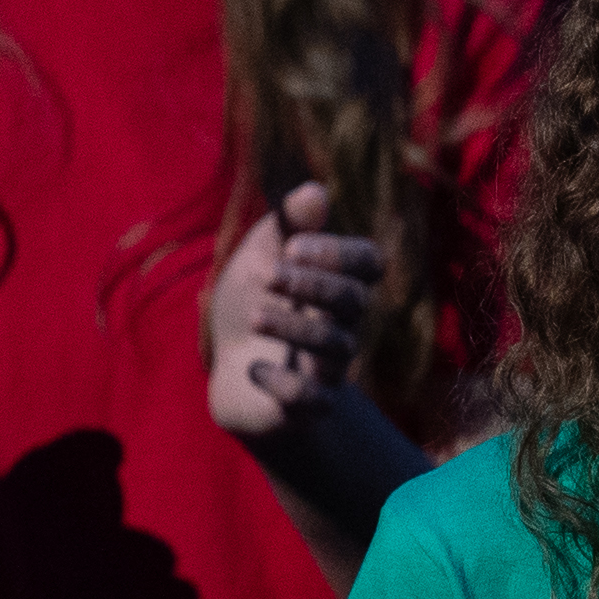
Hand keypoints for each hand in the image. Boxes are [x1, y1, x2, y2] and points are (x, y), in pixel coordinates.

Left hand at [207, 177, 382, 443]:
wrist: (229, 369)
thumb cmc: (252, 302)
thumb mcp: (259, 256)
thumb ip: (286, 226)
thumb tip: (315, 191)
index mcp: (337, 282)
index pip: (369, 263)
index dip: (339, 252)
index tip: (292, 245)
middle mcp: (343, 324)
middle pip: (354, 301)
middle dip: (312, 284)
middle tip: (268, 276)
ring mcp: (328, 367)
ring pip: (336, 347)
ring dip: (294, 326)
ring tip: (255, 315)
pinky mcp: (308, 407)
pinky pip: (315, 401)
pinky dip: (286, 383)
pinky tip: (255, 368)